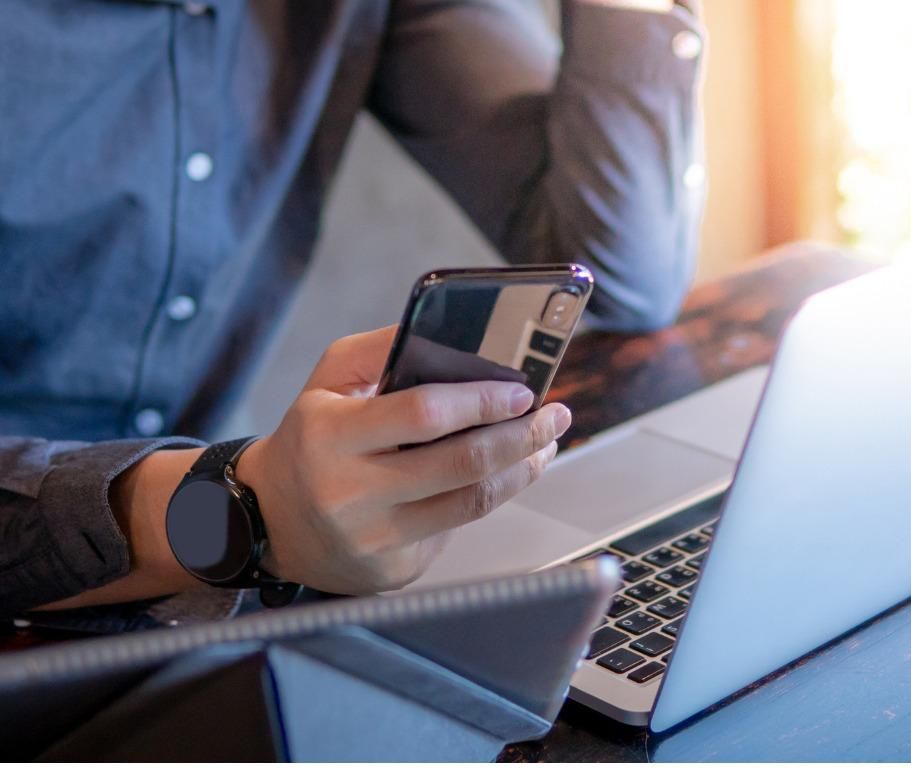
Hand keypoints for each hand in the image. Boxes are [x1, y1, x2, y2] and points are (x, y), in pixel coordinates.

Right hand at [235, 326, 569, 594]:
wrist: (271, 519)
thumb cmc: (311, 438)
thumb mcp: (327, 380)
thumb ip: (381, 349)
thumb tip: (452, 332)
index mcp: (330, 435)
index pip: (424, 414)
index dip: (482, 401)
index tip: (522, 391)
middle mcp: (349, 492)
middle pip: (462, 464)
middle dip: (522, 436)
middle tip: (554, 415)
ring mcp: (373, 538)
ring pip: (472, 503)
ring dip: (521, 470)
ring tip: (543, 444)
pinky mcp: (392, 570)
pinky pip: (456, 530)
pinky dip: (488, 498)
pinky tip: (505, 475)